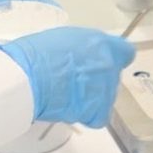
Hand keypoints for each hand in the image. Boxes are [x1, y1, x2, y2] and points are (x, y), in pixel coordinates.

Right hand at [0, 27, 135, 126]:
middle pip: (112, 75)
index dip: (114, 57)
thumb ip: (85, 46)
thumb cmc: (37, 54)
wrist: (27, 78)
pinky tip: (71, 106)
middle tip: (74, 78)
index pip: (124, 52)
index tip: (104, 61)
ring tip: (67, 93)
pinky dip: (87, 114)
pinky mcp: (97, 111)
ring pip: (105, 96)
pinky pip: (98, 115)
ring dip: (91, 96)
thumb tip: (88, 54)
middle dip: (97, 77)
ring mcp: (105, 90)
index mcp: (103, 44)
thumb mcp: (64, 37)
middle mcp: (109, 66)